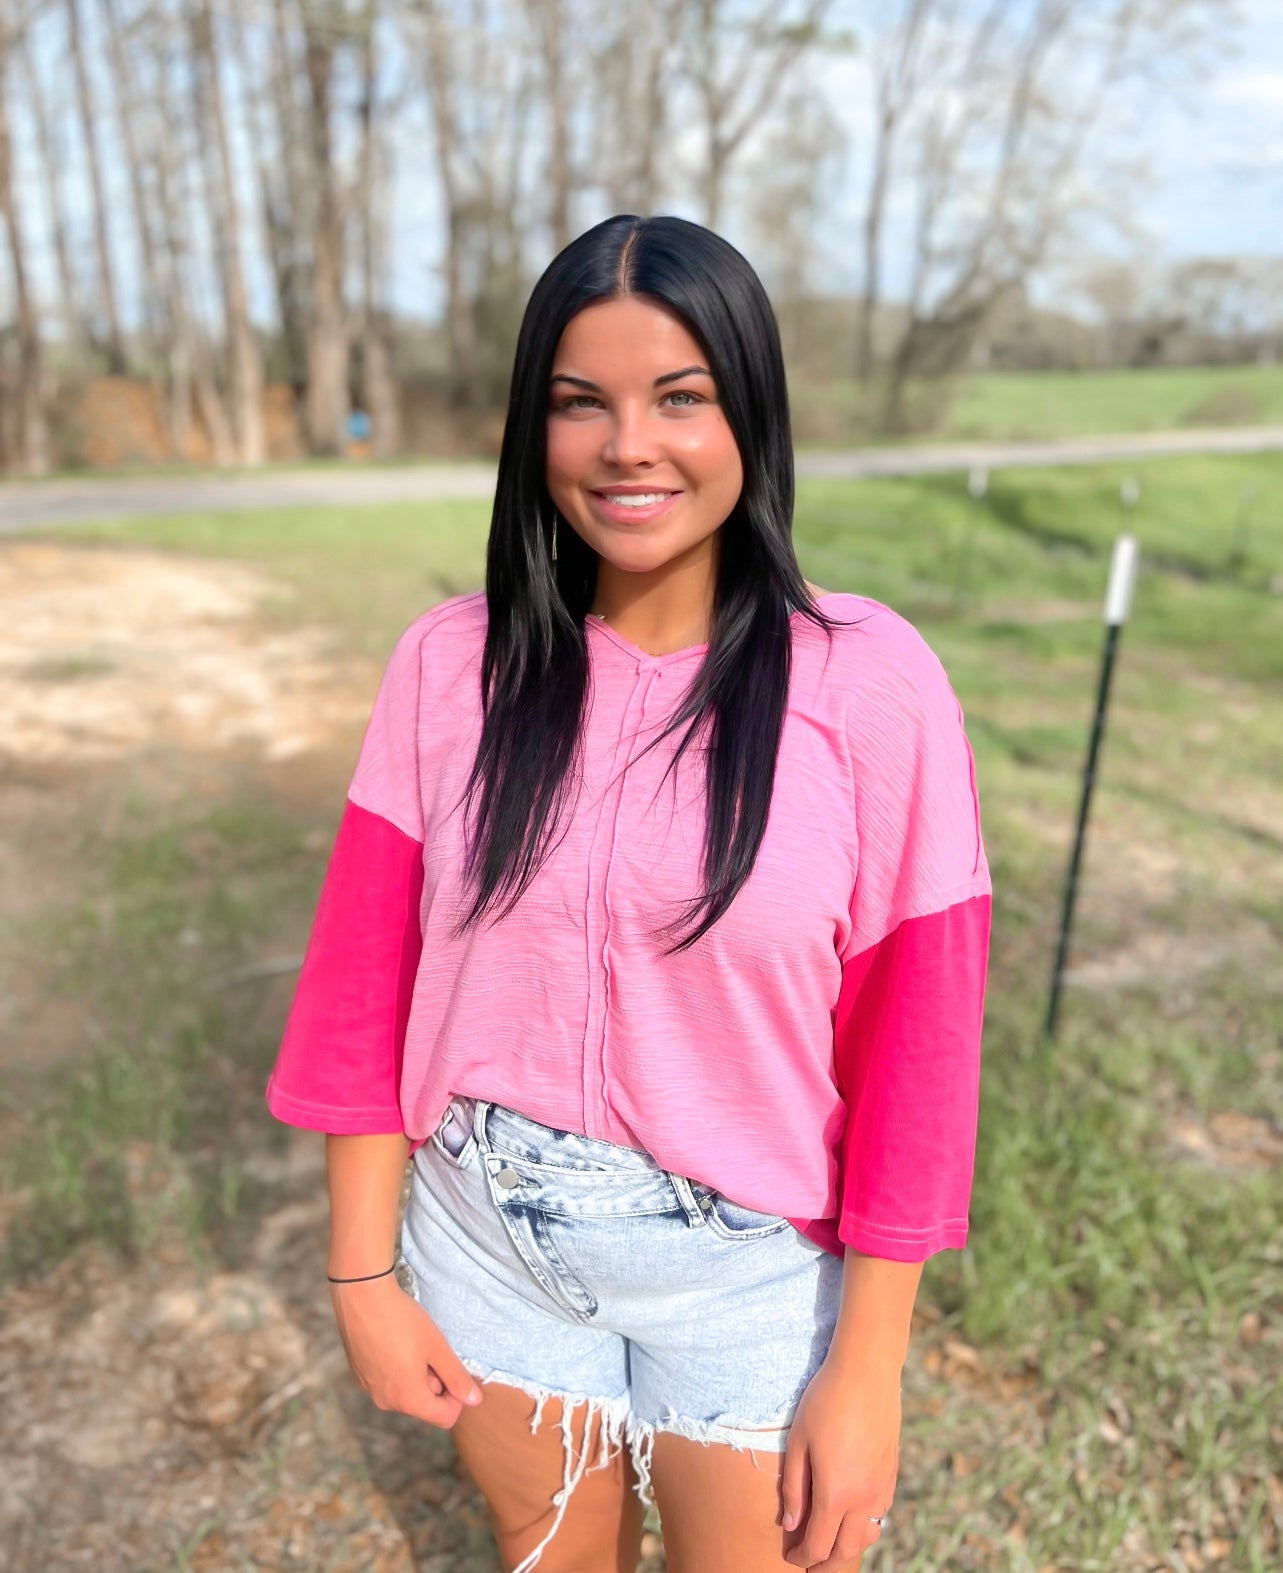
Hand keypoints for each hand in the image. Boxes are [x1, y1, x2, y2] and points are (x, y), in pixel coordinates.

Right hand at [329, 1273, 482, 1428]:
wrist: (362, 1297)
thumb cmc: (402, 1320)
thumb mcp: (437, 1347)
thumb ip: (457, 1377)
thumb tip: (474, 1400)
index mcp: (408, 1400)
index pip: (444, 1417)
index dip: (456, 1396)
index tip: (452, 1367)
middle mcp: (386, 1401)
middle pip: (424, 1404)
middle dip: (434, 1381)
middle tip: (430, 1348)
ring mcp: (370, 1389)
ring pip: (406, 1391)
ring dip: (416, 1373)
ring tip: (412, 1342)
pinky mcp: (360, 1375)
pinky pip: (388, 1381)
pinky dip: (397, 1367)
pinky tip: (394, 1340)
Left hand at [779, 1354, 900, 1569]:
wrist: (867, 1371)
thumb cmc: (825, 1401)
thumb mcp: (798, 1442)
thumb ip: (794, 1489)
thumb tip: (790, 1524)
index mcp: (836, 1494)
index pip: (819, 1545)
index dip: (802, 1556)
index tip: (789, 1556)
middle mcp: (864, 1498)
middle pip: (846, 1550)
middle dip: (826, 1564)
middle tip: (809, 1564)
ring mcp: (882, 1486)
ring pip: (867, 1535)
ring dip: (848, 1547)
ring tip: (830, 1544)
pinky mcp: (891, 1472)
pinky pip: (879, 1513)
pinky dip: (864, 1525)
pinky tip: (851, 1515)